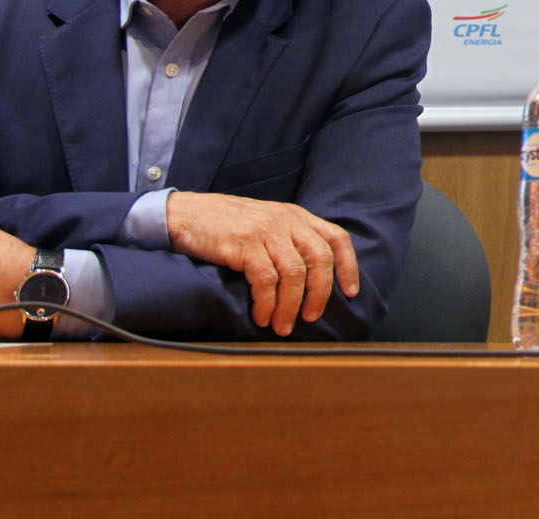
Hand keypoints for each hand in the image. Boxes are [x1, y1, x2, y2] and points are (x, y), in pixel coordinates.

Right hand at [164, 191, 358, 334]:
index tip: (350, 292)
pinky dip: (267, 303)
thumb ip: (291, 240)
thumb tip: (312, 279)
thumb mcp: (268, 224)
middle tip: (311, 317)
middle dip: (320, 293)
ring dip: (291, 306)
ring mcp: (266, 231)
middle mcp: (287, 221)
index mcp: (297, 216)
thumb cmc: (228, 225)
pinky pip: (265, 280)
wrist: (188, 213)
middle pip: (320, 259)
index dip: (348, 266)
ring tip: (282, 326)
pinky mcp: (244, 244)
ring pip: (294, 274)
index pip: (336, 238)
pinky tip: (262, 316)